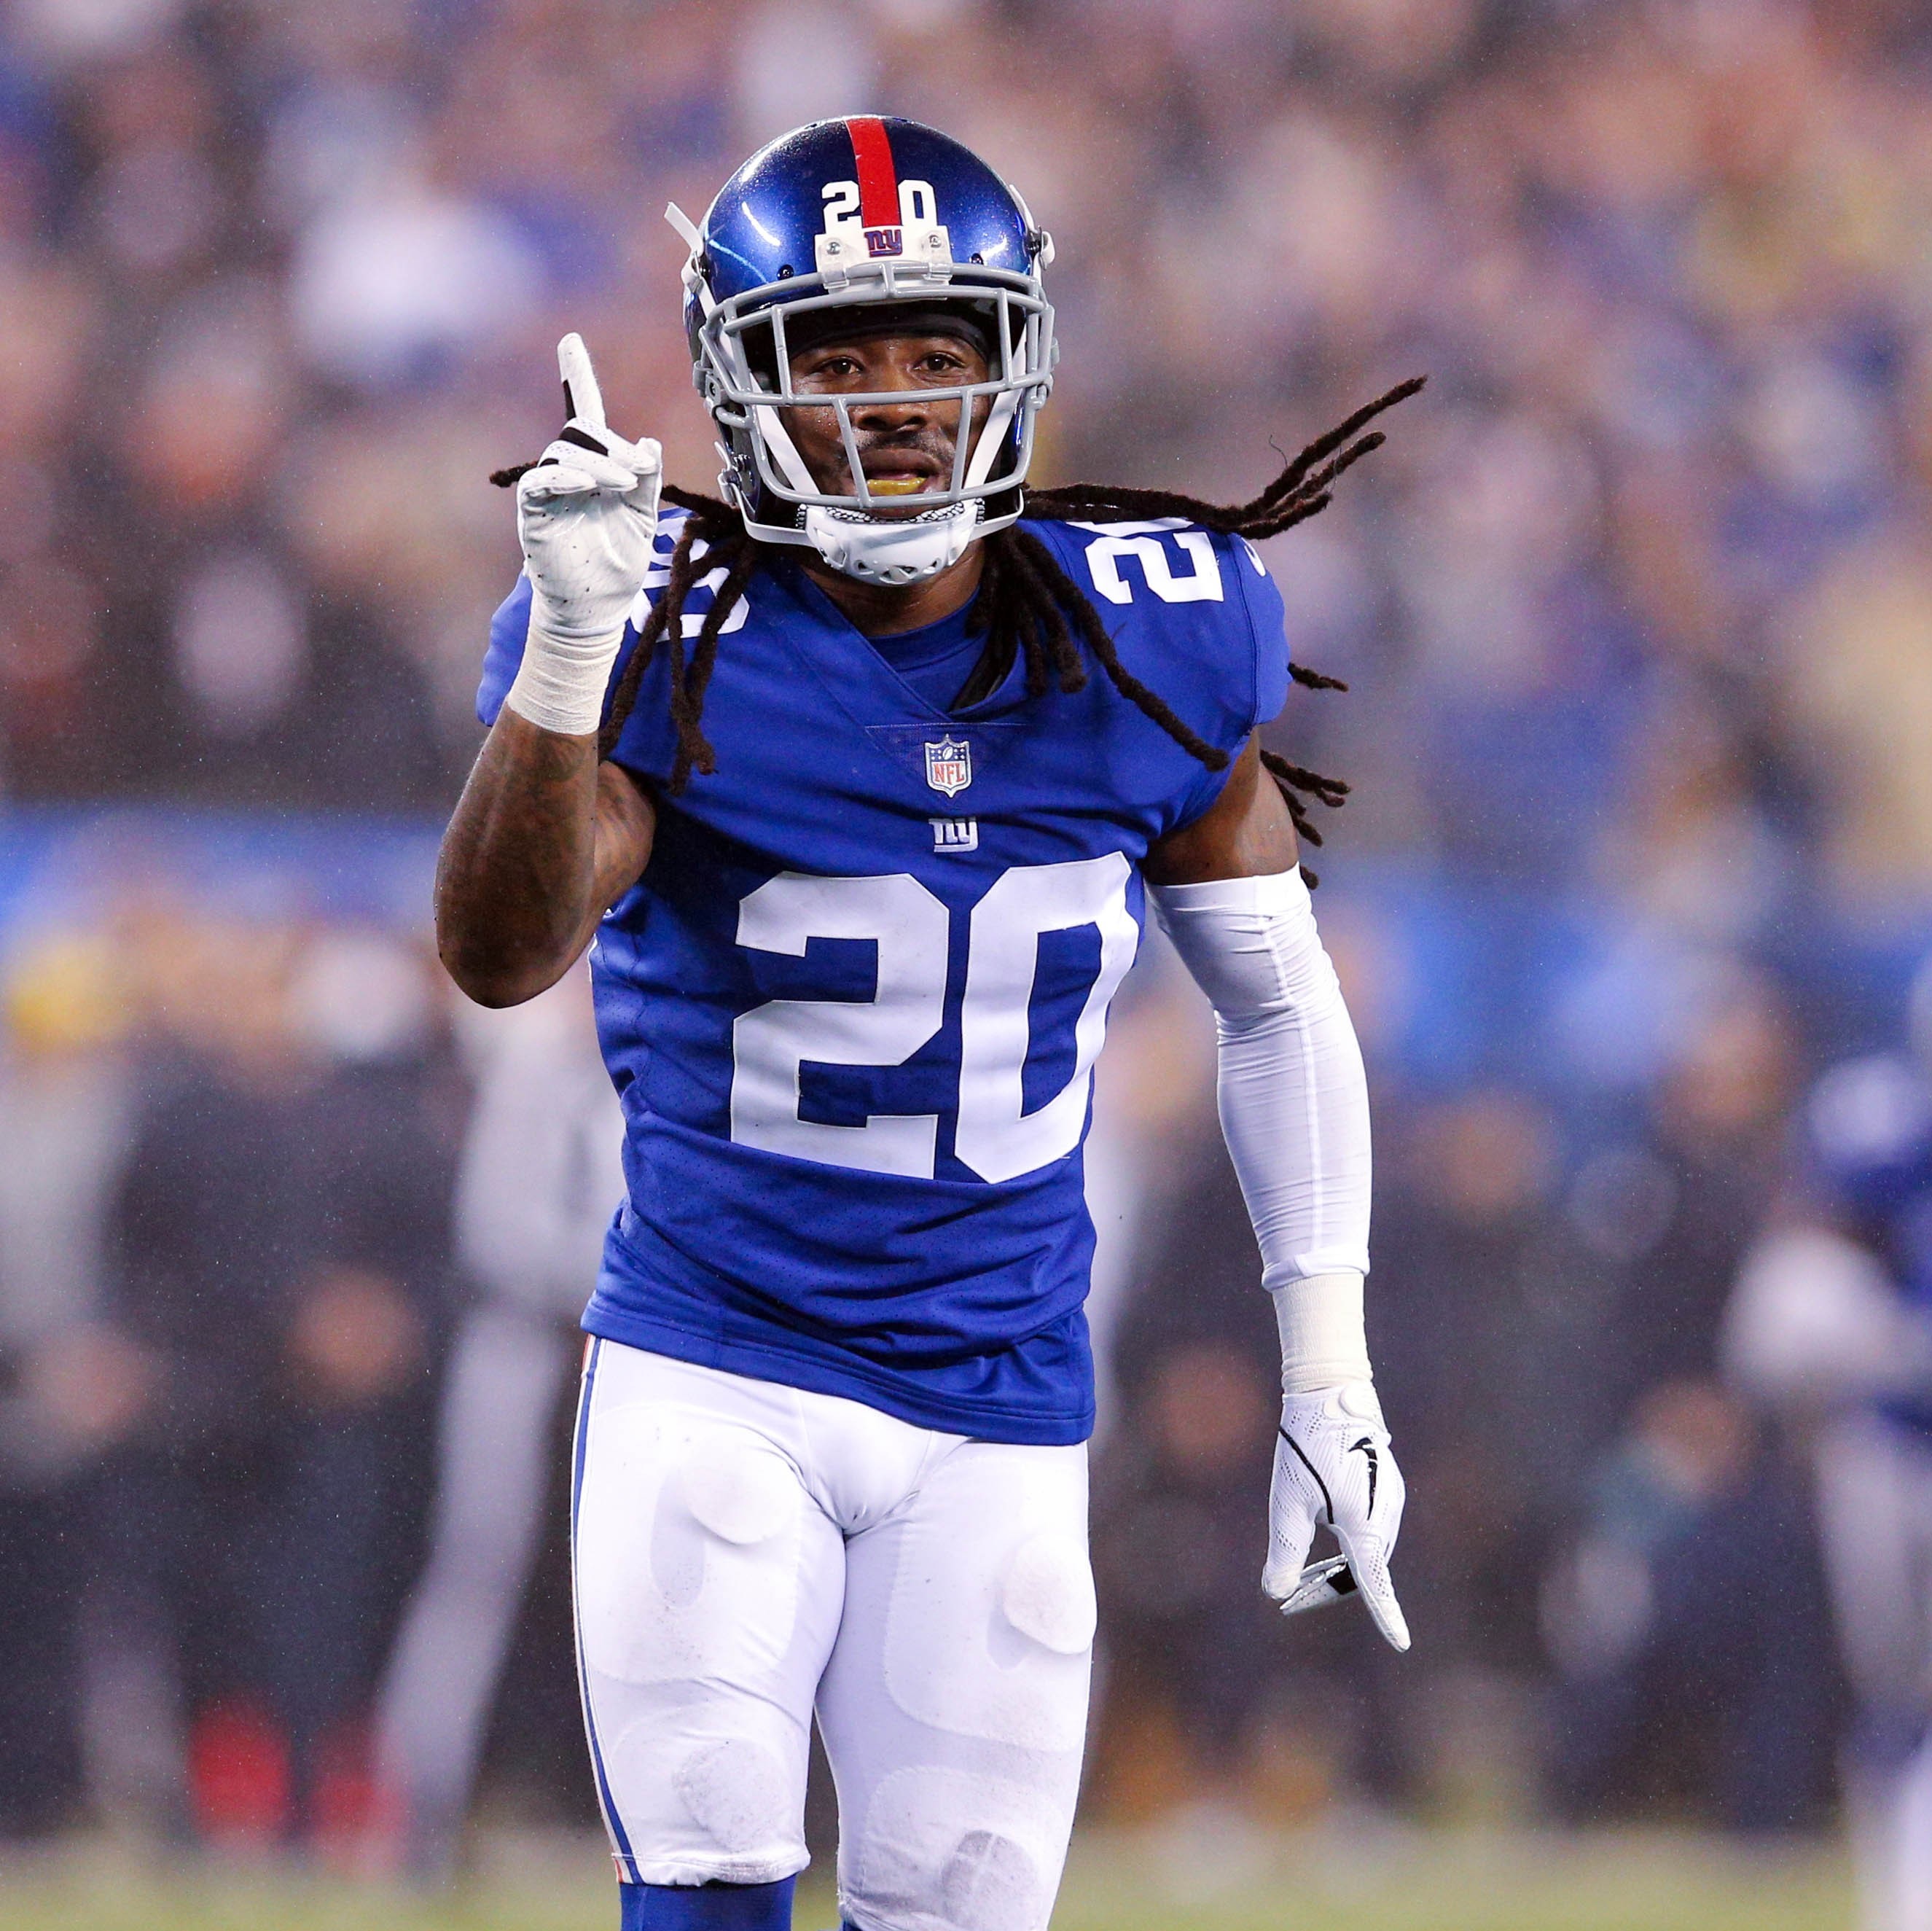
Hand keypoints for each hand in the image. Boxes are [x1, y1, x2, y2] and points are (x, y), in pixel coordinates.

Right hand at [507, 333, 661, 737]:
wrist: (598, 608)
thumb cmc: (619, 565)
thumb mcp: (645, 517)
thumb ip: (648, 479)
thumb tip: (650, 443)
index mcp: (596, 468)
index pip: (585, 413)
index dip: (576, 377)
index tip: (569, 341)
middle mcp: (569, 472)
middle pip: (581, 430)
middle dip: (612, 445)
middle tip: (636, 477)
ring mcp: (549, 490)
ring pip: (565, 451)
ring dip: (599, 463)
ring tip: (623, 487)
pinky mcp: (535, 512)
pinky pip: (541, 480)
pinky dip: (566, 477)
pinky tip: (587, 488)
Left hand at [1265, 1379, 1409, 1650]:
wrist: (1329, 1394)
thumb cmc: (1305, 1447)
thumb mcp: (1287, 1502)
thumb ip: (1284, 1551)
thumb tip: (1276, 1593)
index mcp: (1365, 1524)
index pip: (1375, 1582)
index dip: (1387, 1615)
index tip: (1402, 1643)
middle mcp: (1385, 1516)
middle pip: (1364, 1570)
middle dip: (1329, 1588)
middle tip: (1289, 1599)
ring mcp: (1388, 1500)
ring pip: (1367, 1549)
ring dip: (1339, 1567)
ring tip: (1301, 1572)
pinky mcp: (1384, 1487)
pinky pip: (1370, 1528)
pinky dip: (1349, 1544)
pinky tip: (1323, 1533)